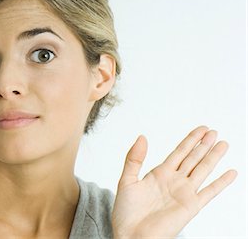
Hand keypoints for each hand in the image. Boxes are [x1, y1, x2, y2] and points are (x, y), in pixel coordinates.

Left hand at [111, 126, 236, 238]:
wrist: (131, 236)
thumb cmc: (125, 213)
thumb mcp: (126, 180)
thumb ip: (134, 159)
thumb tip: (141, 137)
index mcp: (158, 174)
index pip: (178, 153)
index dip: (190, 140)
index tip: (201, 129)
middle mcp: (174, 182)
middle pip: (193, 158)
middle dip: (203, 144)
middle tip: (214, 131)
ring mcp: (184, 193)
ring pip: (203, 170)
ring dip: (213, 157)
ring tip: (223, 144)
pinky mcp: (191, 207)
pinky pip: (210, 192)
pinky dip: (221, 183)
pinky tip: (231, 173)